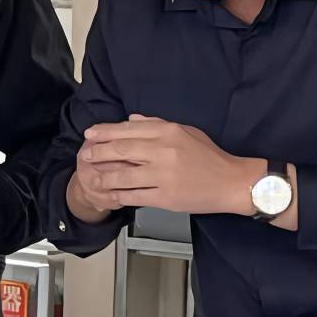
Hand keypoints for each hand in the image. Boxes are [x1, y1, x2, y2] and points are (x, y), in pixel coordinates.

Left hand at [71, 117, 261, 221]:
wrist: (231, 182)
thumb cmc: (210, 156)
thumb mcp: (186, 131)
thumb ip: (157, 124)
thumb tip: (131, 119)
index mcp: (168, 132)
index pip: (128, 129)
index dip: (104, 132)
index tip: (90, 134)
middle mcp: (163, 151)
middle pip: (120, 150)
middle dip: (98, 152)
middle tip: (85, 155)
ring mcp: (163, 176)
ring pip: (123, 175)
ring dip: (103, 176)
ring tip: (92, 177)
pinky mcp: (165, 197)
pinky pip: (135, 196)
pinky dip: (119, 195)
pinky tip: (110, 194)